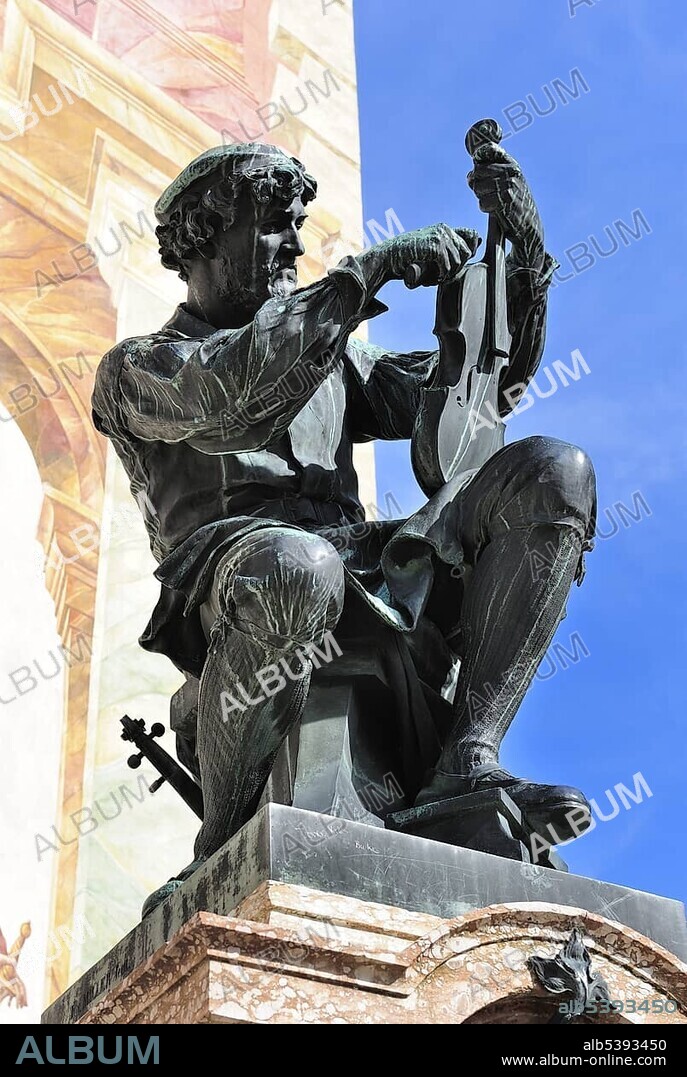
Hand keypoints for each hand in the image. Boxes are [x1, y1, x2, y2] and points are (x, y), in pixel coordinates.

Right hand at [382, 223, 480, 285]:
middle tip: (441, 275)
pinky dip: (440, 276)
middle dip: (457, 267)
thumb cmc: (409, 258)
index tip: (453, 264)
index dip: (467, 253)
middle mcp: (444, 229)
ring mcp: (440, 236)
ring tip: (433, 277)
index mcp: (444, 229)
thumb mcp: (433, 252)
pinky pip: (448, 267)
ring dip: (447, 274)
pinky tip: (430, 278)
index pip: (471, 237)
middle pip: (467, 253)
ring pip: (458, 262)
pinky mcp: (435, 246)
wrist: (388, 257)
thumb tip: (478, 241)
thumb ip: (452, 247)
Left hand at [468, 142, 544, 263]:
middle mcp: (511, 172)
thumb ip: (492, 172)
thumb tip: (470, 174)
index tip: (479, 172)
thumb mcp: (510, 181)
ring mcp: (509, 186)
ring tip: (493, 201)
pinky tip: (495, 210)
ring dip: (481, 197)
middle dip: (477, 183)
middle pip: (477, 171)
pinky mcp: (505, 202)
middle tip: (486, 192)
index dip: (479, 160)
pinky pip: (482, 202)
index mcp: (512, 164)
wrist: (529, 224)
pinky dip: (485, 208)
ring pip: (478, 187)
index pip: (489, 150)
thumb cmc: (515, 203)